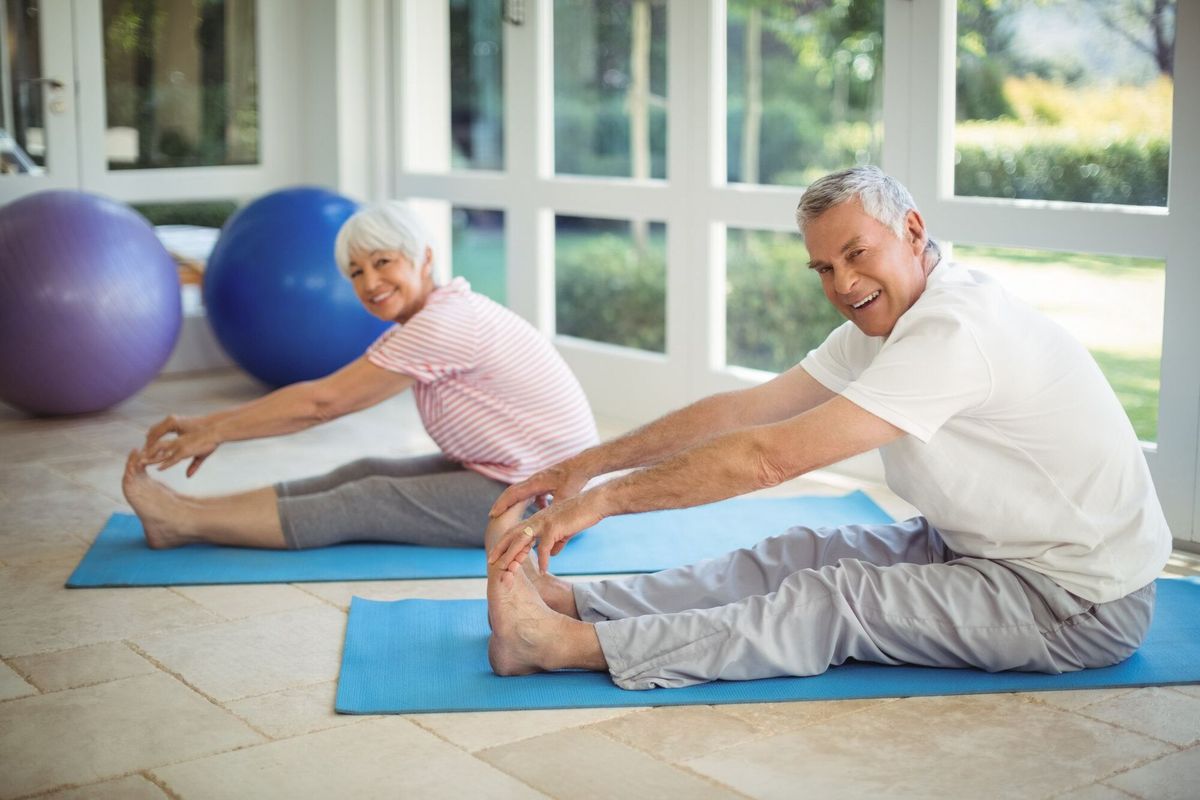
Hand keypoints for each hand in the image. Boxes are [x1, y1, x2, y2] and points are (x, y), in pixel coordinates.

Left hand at [141, 415, 219, 476]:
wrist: (217, 430)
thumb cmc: (210, 440)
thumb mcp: (201, 455)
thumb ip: (193, 466)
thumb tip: (187, 476)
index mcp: (179, 441)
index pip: (161, 446)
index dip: (152, 452)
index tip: (144, 458)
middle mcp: (176, 442)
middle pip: (157, 448)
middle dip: (147, 455)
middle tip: (137, 461)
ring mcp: (180, 446)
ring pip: (161, 453)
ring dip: (151, 459)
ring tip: (141, 465)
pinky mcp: (185, 450)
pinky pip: (172, 459)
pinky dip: (165, 464)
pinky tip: (158, 468)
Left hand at [487, 493, 602, 573]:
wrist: (594, 503)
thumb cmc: (581, 515)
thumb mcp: (565, 531)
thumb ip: (557, 542)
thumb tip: (551, 554)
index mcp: (538, 519)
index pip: (516, 531)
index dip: (505, 543)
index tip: (497, 554)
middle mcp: (537, 520)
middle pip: (513, 535)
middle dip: (501, 549)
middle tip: (490, 561)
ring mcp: (544, 522)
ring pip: (522, 541)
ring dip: (513, 556)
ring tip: (507, 570)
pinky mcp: (554, 527)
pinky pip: (545, 547)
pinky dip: (544, 560)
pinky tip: (543, 570)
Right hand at [489, 458, 592, 518]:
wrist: (583, 464)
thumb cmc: (574, 478)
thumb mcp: (565, 495)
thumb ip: (554, 509)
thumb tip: (548, 522)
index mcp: (536, 483)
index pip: (514, 494)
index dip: (502, 505)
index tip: (492, 515)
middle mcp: (534, 479)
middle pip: (513, 491)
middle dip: (503, 503)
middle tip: (493, 515)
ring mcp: (539, 479)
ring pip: (523, 490)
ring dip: (516, 501)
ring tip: (513, 513)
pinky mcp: (546, 480)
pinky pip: (534, 490)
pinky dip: (534, 499)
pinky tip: (542, 507)